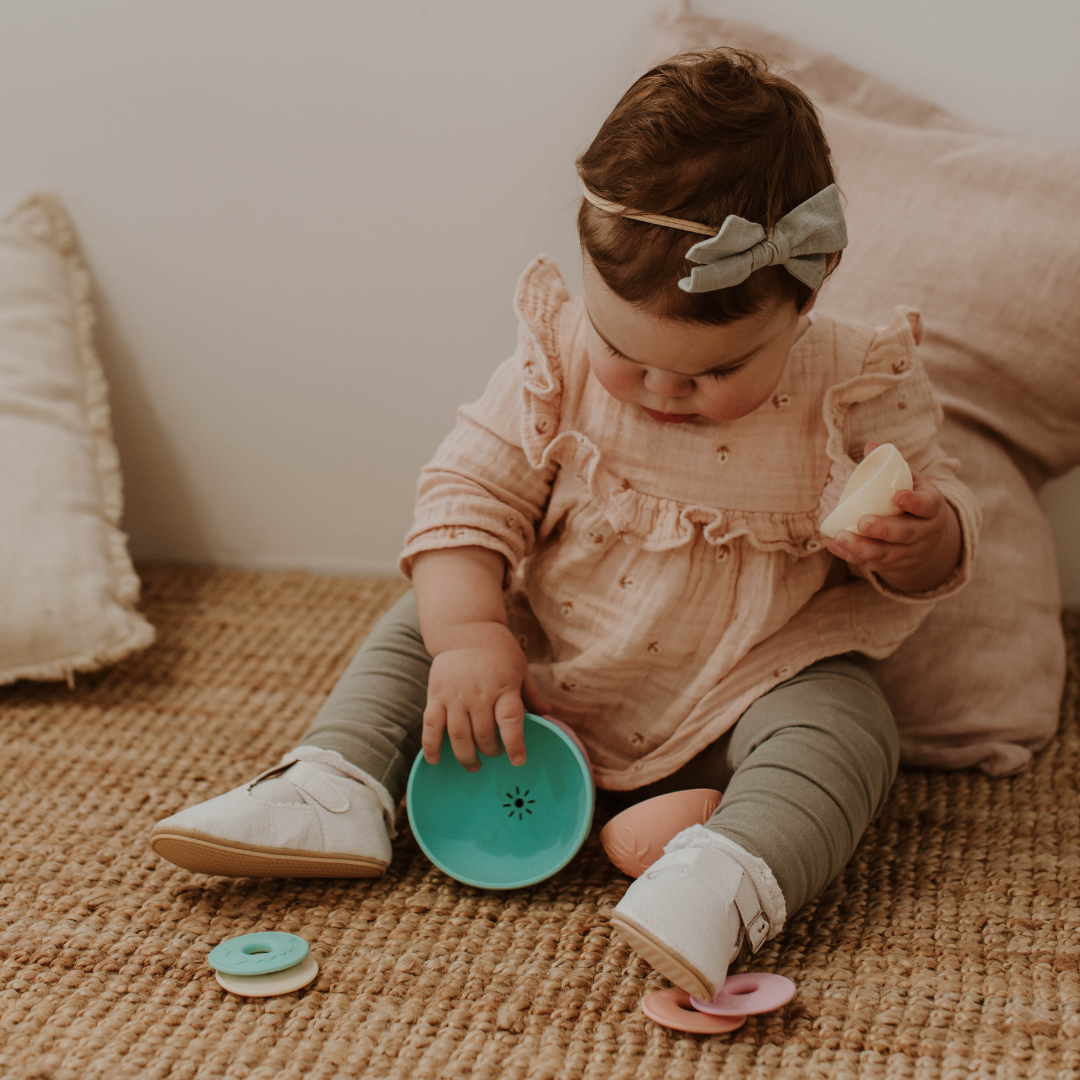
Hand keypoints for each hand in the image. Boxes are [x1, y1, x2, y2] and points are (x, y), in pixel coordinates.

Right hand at [421, 622, 550, 771]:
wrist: (465, 628)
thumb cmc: (498, 650)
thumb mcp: (520, 667)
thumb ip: (531, 693)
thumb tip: (548, 714)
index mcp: (504, 687)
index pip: (510, 721)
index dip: (514, 744)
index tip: (518, 760)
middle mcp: (479, 693)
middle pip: (484, 734)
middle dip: (491, 751)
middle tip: (495, 754)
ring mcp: (455, 695)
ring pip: (458, 735)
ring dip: (466, 756)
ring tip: (474, 765)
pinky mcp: (436, 695)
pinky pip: (431, 725)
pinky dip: (431, 746)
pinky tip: (436, 761)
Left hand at [826, 442, 961, 593]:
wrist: (928, 534)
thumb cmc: (911, 498)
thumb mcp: (908, 480)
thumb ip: (890, 466)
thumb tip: (871, 446)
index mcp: (932, 506)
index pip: (928, 505)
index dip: (915, 502)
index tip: (897, 495)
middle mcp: (926, 531)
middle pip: (907, 533)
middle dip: (884, 530)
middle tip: (862, 523)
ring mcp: (912, 551)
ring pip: (889, 554)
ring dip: (863, 548)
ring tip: (840, 538)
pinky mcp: (896, 565)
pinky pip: (875, 564)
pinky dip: (853, 556)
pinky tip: (834, 545)